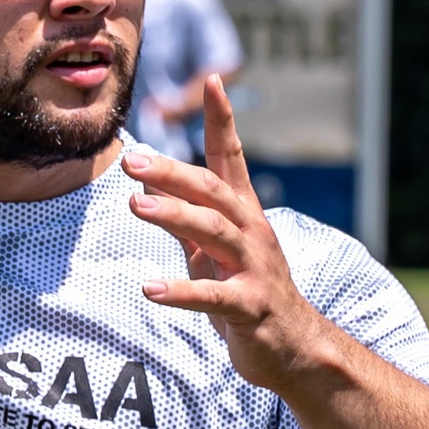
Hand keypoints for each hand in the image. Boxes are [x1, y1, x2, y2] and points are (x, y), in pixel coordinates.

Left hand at [124, 74, 321, 391]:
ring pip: (214, 232)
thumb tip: (149, 183)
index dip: (223, 120)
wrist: (294, 348)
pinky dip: (181, 292)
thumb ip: (186, 216)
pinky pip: (213, 297)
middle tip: (134, 161)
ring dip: (175, 216)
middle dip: (174, 172)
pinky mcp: (249, 306)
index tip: (213, 80)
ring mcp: (254, 268)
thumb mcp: (213, 251)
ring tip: (136, 206)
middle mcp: (252, 232)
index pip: (232, 157)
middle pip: (213, 191)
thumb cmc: (248, 292)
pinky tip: (149, 289)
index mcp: (243, 214)